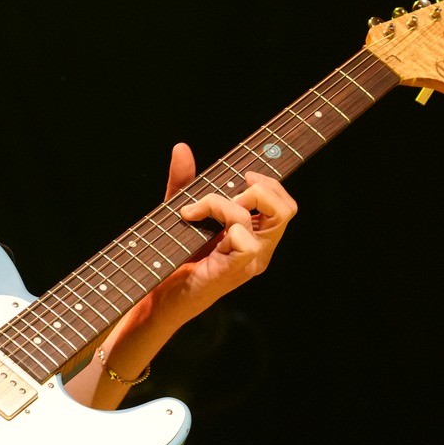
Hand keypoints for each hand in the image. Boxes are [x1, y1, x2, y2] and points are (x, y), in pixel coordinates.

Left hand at [157, 141, 297, 320]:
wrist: (156, 296)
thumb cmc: (172, 259)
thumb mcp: (180, 211)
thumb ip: (184, 181)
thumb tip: (182, 148)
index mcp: (256, 236)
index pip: (284, 203)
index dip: (269, 182)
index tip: (241, 175)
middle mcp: (260, 249)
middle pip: (287, 208)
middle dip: (258, 189)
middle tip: (226, 195)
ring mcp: (251, 262)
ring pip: (267, 217)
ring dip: (225, 203)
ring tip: (196, 212)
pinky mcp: (236, 270)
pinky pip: (245, 237)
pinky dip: (220, 221)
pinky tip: (194, 226)